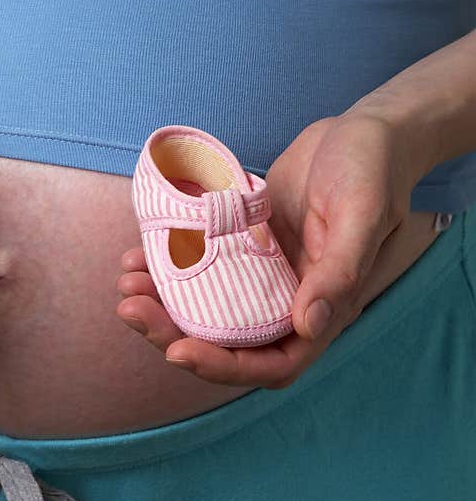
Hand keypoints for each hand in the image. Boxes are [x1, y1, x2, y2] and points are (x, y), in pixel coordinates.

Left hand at [117, 113, 433, 387]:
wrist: (360, 133)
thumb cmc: (372, 170)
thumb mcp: (362, 214)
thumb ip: (338, 272)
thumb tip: (308, 327)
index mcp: (322, 309)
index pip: (271, 363)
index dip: (223, 367)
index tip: (178, 350)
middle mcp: (287, 302)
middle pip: (225, 344)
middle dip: (172, 335)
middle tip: (130, 310)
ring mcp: (261, 278)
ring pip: (204, 311)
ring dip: (161, 306)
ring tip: (126, 282)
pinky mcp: (242, 252)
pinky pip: (199, 272)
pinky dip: (166, 271)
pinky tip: (137, 256)